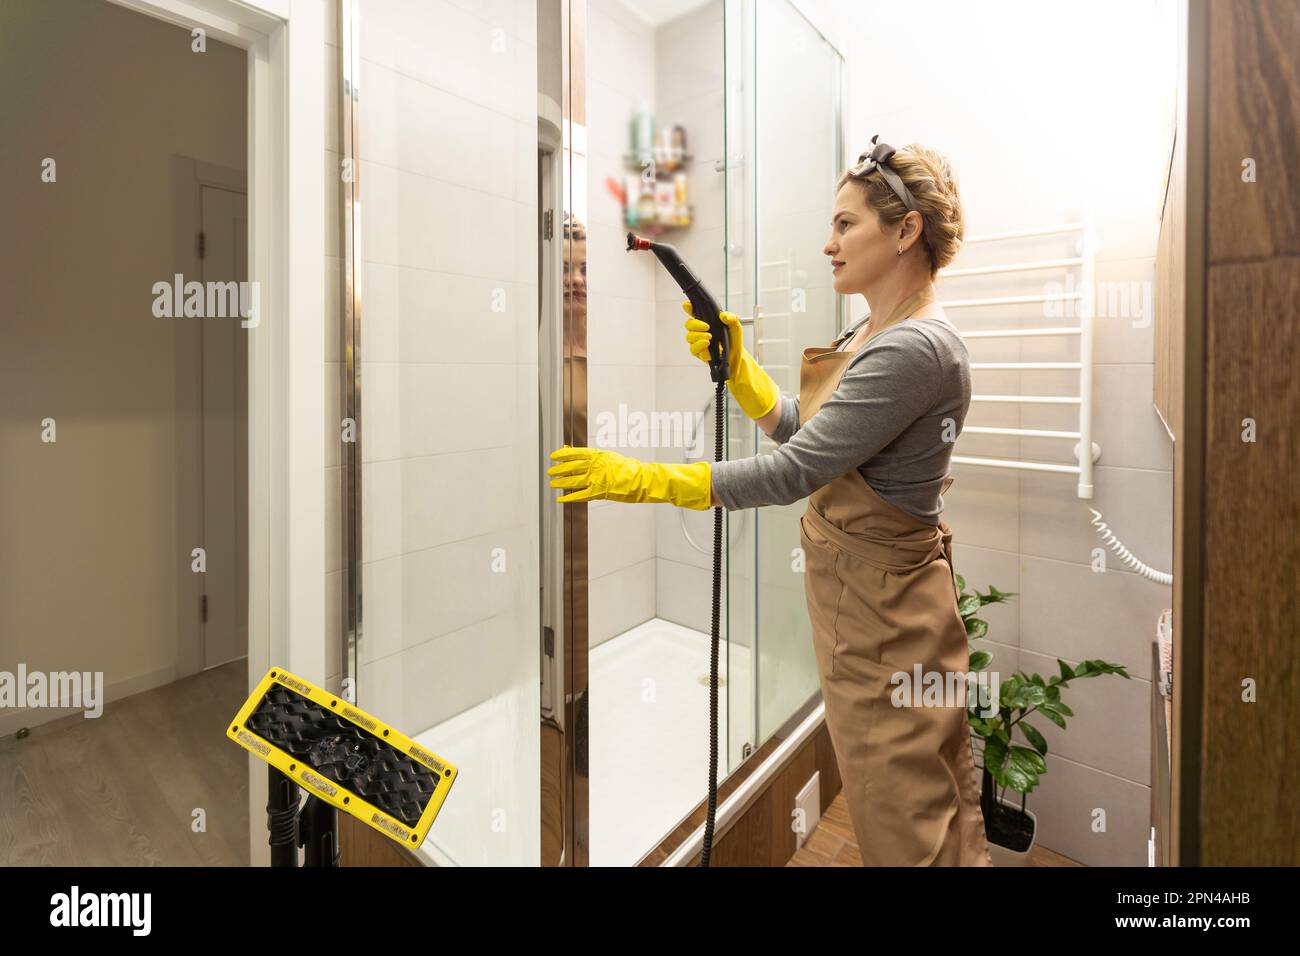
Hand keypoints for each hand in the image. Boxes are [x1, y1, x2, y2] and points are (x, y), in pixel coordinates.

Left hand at [548, 445, 712, 509]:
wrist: (641, 479)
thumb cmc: (626, 467)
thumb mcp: (608, 456)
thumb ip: (591, 456)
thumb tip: (573, 451)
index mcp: (598, 455)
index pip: (575, 453)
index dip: (562, 455)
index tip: (553, 456)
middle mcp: (595, 466)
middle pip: (571, 467)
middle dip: (558, 470)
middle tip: (550, 471)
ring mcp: (596, 479)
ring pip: (573, 481)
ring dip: (561, 482)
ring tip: (552, 484)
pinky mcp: (599, 492)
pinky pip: (580, 495)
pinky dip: (569, 498)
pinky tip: (561, 499)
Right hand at [682, 301, 743, 379]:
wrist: (736, 355)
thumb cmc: (733, 339)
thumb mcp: (735, 326)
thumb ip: (731, 318)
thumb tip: (723, 315)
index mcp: (706, 321)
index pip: (694, 312)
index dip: (688, 307)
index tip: (688, 306)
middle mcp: (700, 330)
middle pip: (688, 324)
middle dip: (696, 324)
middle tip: (707, 327)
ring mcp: (697, 342)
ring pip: (689, 337)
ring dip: (699, 336)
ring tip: (710, 337)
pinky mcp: (698, 353)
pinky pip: (693, 349)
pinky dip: (700, 346)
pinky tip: (707, 346)